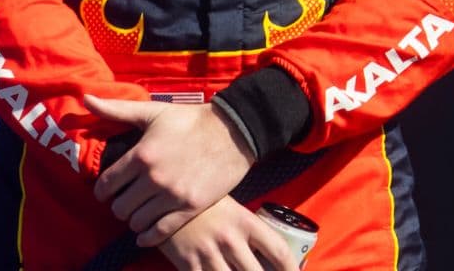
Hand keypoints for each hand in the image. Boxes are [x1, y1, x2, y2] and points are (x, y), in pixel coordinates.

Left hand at [84, 94, 254, 245]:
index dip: (102, 191)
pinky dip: (148, 237)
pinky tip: (145, 234)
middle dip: (118, 205)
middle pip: (120, 207)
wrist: (232, 131)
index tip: (105, 191)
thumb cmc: (189, 120)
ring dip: (133, 219)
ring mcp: (172, 196)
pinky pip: (160, 233)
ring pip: (137, 222)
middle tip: (123, 200)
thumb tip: (85, 99)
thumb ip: (115, 110)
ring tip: (137, 211)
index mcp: (141, 155)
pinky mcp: (190, 208)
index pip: (107, 185)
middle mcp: (154, 178)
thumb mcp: (151, 112)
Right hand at [157, 197, 299, 270]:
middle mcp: (230, 239)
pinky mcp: (187, 263)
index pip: (279, 251)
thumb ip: (247, 230)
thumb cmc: (201, 200)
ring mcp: (208, 252)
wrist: (162, 192)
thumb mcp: (230, 207)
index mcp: (245, 221)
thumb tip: (267, 253)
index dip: (291, 270)